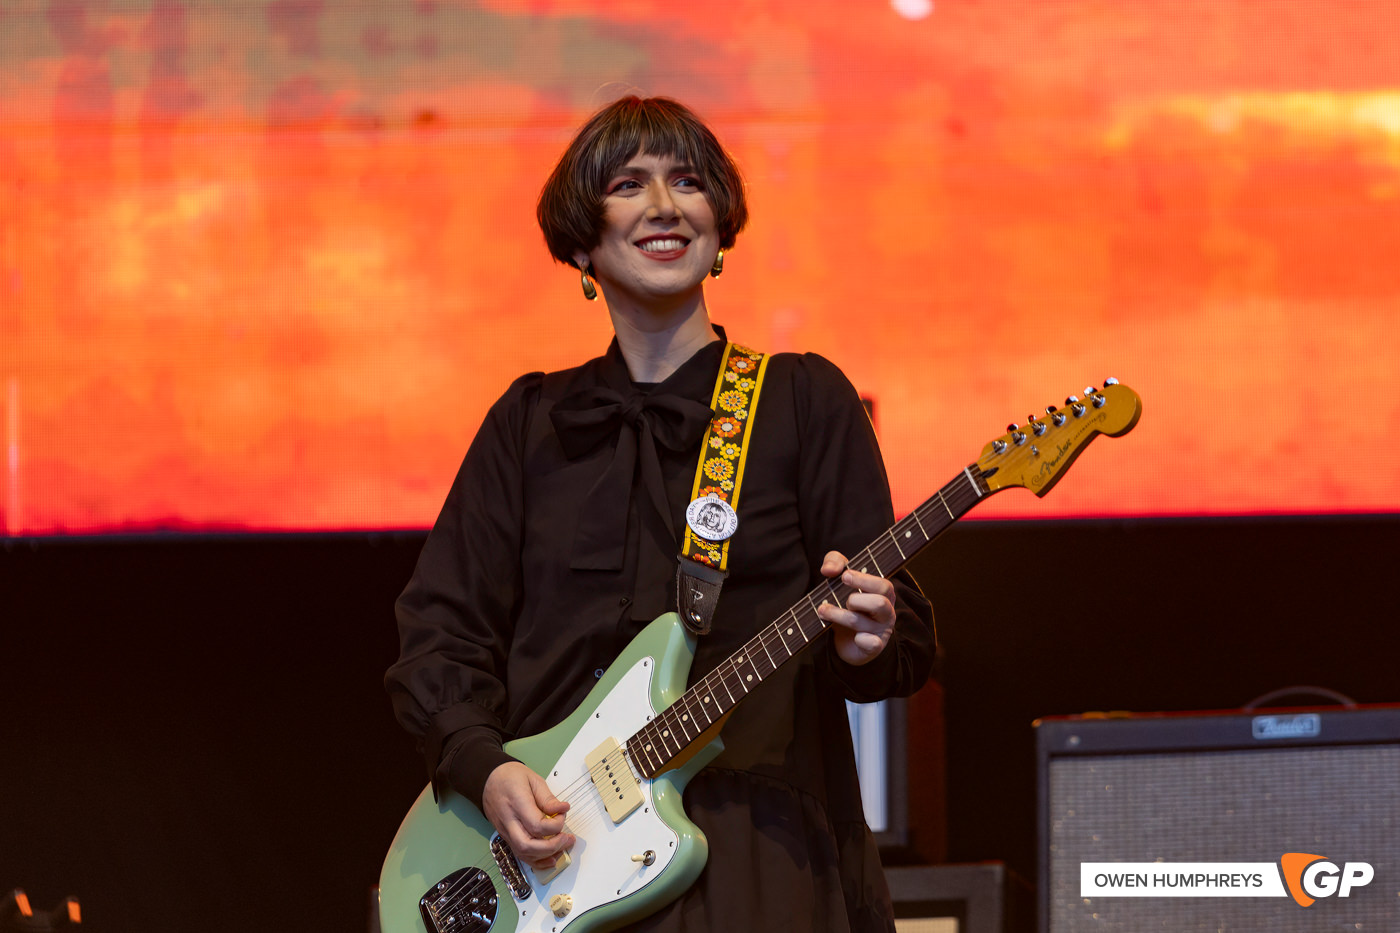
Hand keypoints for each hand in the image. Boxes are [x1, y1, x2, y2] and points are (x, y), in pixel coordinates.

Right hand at [481, 761, 574, 870]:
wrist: (488, 780)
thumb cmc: (509, 777)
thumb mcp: (533, 779)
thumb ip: (548, 798)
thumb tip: (563, 809)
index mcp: (517, 804)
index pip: (536, 826)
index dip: (555, 825)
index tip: (563, 814)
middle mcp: (509, 821)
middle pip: (528, 845)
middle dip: (551, 847)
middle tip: (566, 838)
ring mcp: (505, 831)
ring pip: (523, 853)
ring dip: (546, 856)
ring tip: (562, 848)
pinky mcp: (506, 836)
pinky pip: (520, 854)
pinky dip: (536, 860)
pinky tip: (549, 859)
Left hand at [817, 550, 896, 666]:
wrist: (847, 637)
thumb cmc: (846, 601)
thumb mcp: (840, 576)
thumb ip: (835, 562)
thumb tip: (828, 570)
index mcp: (883, 593)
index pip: (883, 585)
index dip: (864, 580)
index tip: (844, 576)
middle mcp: (886, 611)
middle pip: (880, 603)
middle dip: (856, 600)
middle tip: (843, 600)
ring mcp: (880, 630)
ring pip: (863, 623)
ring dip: (839, 615)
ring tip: (823, 611)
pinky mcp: (873, 647)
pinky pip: (872, 644)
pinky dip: (861, 639)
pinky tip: (852, 636)